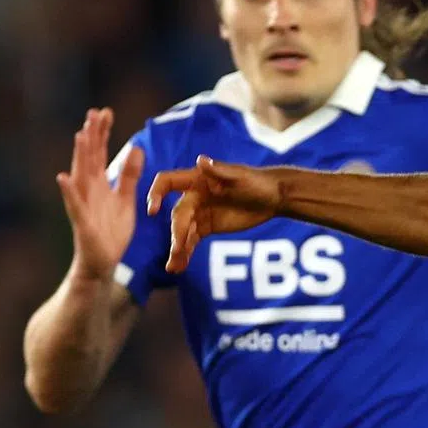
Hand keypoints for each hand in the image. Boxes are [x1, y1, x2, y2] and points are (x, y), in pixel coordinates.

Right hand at [56, 108, 144, 280]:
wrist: (102, 262)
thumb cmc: (111, 230)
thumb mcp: (126, 199)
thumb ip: (130, 176)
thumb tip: (138, 149)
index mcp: (100, 184)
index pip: (100, 152)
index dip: (102, 133)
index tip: (105, 112)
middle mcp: (89, 190)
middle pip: (89, 157)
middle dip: (92, 135)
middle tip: (94, 112)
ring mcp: (83, 204)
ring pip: (81, 175)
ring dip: (80, 155)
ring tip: (81, 134)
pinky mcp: (82, 221)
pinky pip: (74, 204)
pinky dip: (68, 191)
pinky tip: (62, 177)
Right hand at [147, 155, 280, 272]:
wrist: (274, 197)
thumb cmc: (257, 181)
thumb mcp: (241, 176)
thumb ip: (220, 171)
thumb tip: (200, 160)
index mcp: (197, 179)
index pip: (167, 182)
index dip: (156, 193)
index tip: (153, 210)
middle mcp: (194, 196)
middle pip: (178, 215)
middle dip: (177, 231)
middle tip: (178, 248)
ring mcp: (199, 213)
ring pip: (182, 231)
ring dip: (177, 247)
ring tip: (174, 265)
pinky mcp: (207, 227)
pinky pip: (192, 240)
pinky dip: (186, 253)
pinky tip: (179, 267)